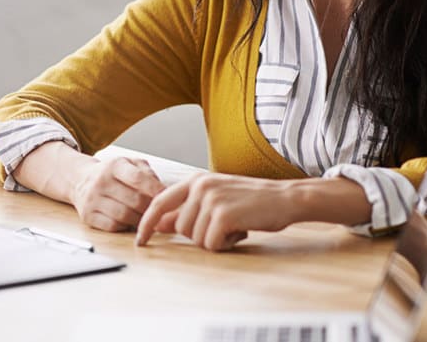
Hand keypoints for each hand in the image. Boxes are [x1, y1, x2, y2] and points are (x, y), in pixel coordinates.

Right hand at [69, 157, 165, 231]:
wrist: (80, 179)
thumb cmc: (111, 173)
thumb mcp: (129, 164)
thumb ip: (147, 173)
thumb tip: (163, 191)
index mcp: (113, 166)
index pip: (138, 179)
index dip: (156, 190)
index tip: (166, 197)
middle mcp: (100, 182)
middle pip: (135, 201)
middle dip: (150, 208)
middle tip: (158, 211)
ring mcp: (92, 200)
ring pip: (125, 216)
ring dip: (139, 219)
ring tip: (144, 216)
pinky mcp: (88, 216)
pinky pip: (113, 226)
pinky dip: (125, 226)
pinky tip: (129, 221)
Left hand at [136, 173, 300, 250]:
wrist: (286, 198)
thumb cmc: (252, 202)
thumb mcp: (216, 199)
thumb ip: (188, 209)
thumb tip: (160, 225)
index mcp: (195, 180)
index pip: (159, 202)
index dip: (147, 223)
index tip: (140, 239)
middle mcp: (200, 186)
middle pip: (179, 228)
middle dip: (199, 235)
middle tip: (224, 225)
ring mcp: (211, 199)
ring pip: (195, 238)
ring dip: (215, 240)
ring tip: (234, 226)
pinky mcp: (223, 215)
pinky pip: (211, 244)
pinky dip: (225, 245)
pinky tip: (240, 231)